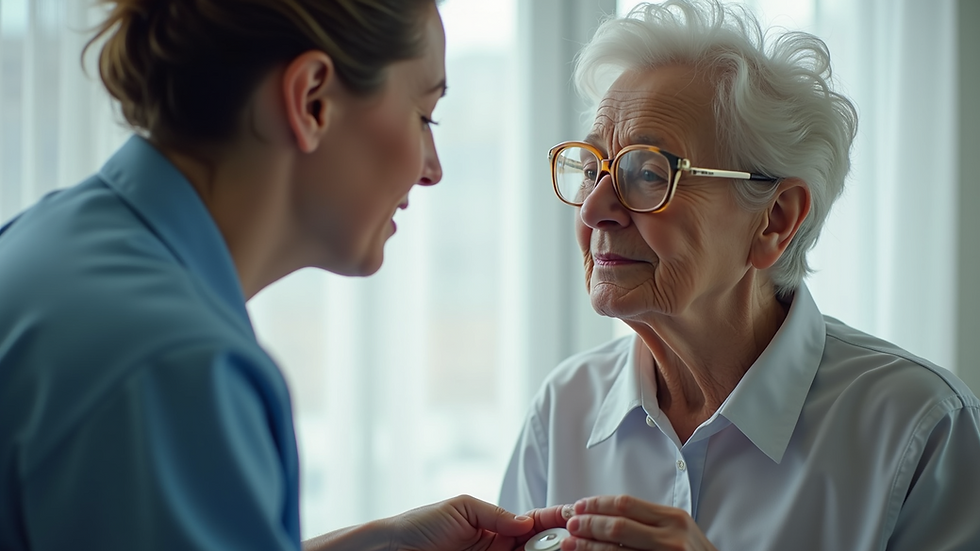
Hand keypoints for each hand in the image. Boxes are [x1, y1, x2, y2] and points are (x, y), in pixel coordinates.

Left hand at [386, 494, 571, 550]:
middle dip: (559, 543)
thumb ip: (496, 514)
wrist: (391, 548)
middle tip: (572, 543)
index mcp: (498, 525)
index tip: (573, 520)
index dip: (556, 521)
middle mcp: (501, 547)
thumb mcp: (461, 508)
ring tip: (564, 550)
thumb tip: (527, 523)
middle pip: (540, 547)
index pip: (536, 523)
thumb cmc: (421, 524)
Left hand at [563, 495, 716, 550]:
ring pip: (617, 550)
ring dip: (589, 547)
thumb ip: (649, 522)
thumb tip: (607, 516)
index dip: (597, 504)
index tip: (579, 507)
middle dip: (589, 525)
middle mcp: (671, 537)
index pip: (626, 504)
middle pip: (618, 525)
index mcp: (673, 519)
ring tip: (571, 544)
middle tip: (571, 525)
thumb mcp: (678, 531)